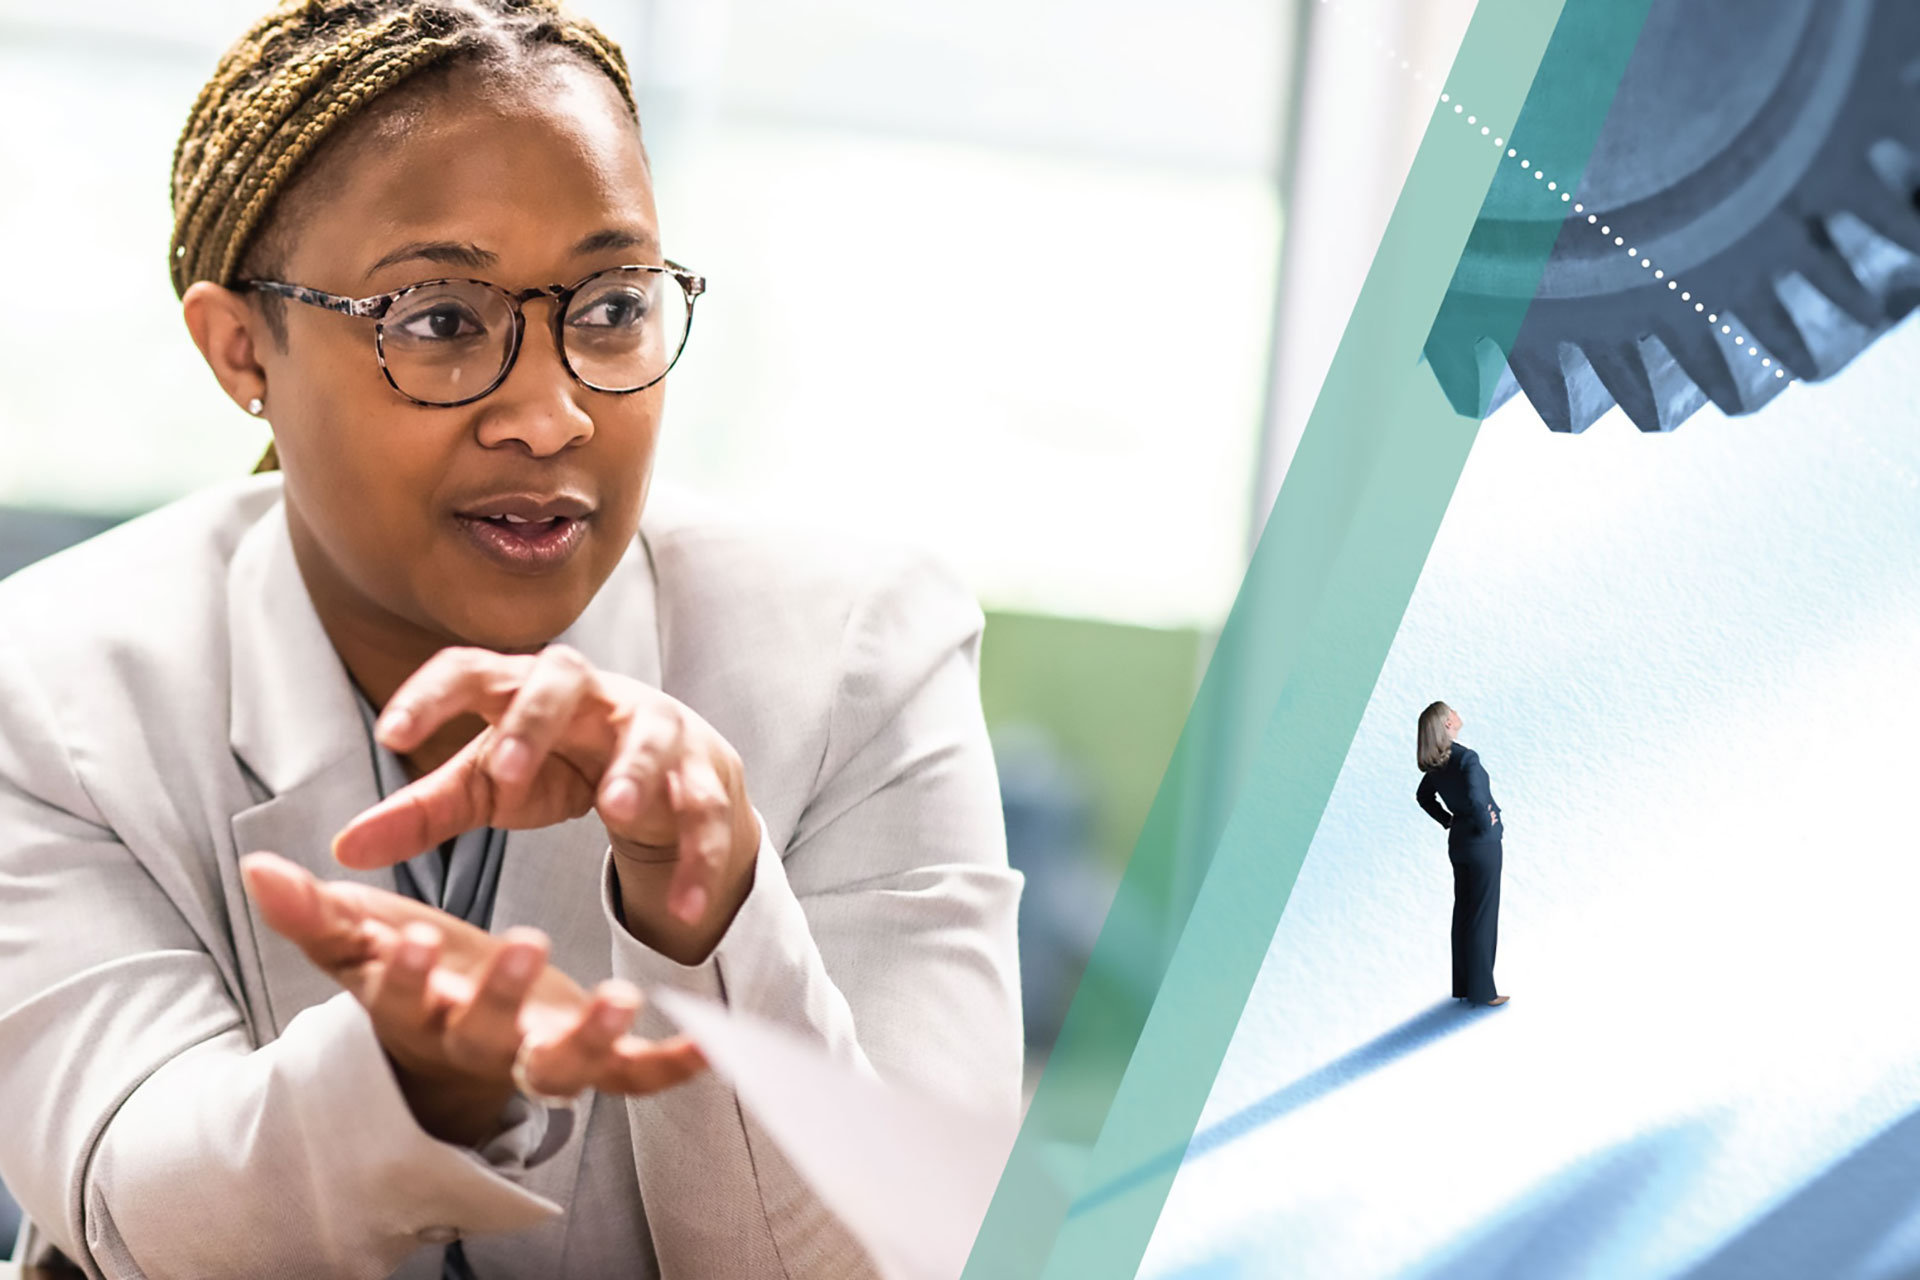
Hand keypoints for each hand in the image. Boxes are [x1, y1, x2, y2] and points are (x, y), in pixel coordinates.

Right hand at [240, 852, 705, 1145]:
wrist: (461, 1042)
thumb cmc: (417, 977)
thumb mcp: (367, 940)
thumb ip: (318, 913)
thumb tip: (261, 867)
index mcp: (421, 1012)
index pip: (401, 999)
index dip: (401, 974)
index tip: (406, 936)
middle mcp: (480, 1045)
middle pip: (486, 1036)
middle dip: (501, 995)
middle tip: (525, 941)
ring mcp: (538, 1058)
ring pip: (563, 1069)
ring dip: (593, 1041)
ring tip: (625, 999)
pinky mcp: (593, 1061)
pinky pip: (634, 1078)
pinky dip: (672, 1067)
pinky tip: (711, 1043)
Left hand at [331, 645, 761, 964]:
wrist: (665, 777)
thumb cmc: (561, 768)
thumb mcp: (490, 789)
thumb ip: (422, 814)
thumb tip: (341, 850)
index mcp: (524, 688)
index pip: (472, 669)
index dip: (432, 694)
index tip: (392, 735)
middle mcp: (592, 694)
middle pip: (563, 676)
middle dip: (534, 719)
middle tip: (502, 770)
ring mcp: (655, 728)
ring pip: (649, 734)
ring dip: (635, 769)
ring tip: (616, 811)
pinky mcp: (705, 773)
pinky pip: (705, 811)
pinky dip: (697, 858)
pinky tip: (683, 907)